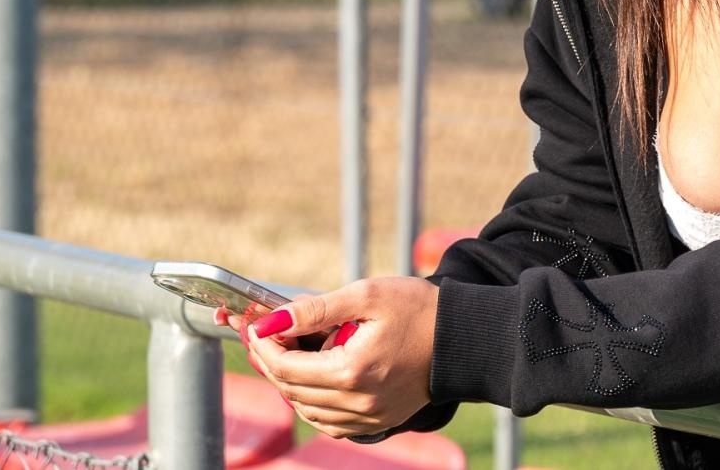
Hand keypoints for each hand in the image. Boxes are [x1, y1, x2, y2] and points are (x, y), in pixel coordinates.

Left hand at [235, 277, 439, 438]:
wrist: (463, 337)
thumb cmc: (419, 310)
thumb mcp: (367, 296)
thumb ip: (316, 310)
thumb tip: (272, 321)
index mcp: (352, 371)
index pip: (287, 367)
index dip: (265, 346)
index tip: (256, 326)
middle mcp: (357, 403)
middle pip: (292, 390)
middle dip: (271, 362)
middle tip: (262, 338)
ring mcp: (368, 418)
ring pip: (307, 409)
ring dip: (289, 384)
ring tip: (285, 355)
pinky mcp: (377, 423)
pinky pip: (329, 422)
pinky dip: (312, 403)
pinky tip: (311, 381)